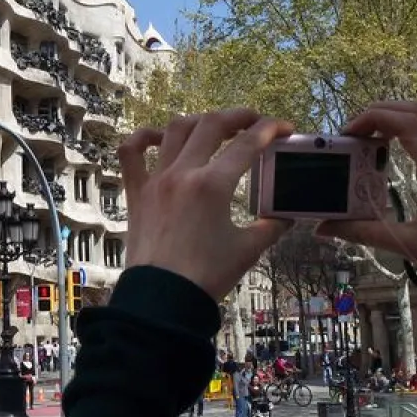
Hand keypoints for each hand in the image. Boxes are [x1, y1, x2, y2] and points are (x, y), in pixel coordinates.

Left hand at [119, 109, 294, 299]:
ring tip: (214, 127)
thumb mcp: (248, 250)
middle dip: (237, 117)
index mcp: (213, 185)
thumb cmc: (206, 276)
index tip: (284, 128)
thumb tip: (286, 216)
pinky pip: (131, 153)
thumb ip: (271, 226)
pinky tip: (158, 137)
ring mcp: (156, 180)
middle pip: (211, 125)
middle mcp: (182, 174)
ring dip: (198, 122)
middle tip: (253, 122)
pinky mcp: (137, 192)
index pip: (248, 143)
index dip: (270, 129)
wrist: (162, 299)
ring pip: (175, 129)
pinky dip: (143, 137)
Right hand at [315, 101, 416, 279]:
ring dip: (410, 111)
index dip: (375, 118)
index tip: (350, 131)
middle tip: (359, 128)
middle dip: (386, 111)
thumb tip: (322, 227)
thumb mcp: (407, 245)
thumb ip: (362, 231)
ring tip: (384, 128)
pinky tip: (415, 137)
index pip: (409, 124)